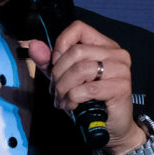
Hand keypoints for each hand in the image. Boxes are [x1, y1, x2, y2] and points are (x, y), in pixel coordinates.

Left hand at [28, 21, 145, 154]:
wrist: (111, 126)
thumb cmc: (89, 100)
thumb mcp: (65, 78)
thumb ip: (49, 62)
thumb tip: (33, 45)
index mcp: (104, 45)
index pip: (78, 28)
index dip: (61, 45)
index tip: (55, 64)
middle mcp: (116, 53)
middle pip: (76, 51)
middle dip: (58, 73)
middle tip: (55, 90)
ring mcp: (121, 69)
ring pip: (80, 69)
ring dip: (64, 87)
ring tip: (61, 100)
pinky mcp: (121, 87)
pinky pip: (87, 89)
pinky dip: (73, 99)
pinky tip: (71, 106)